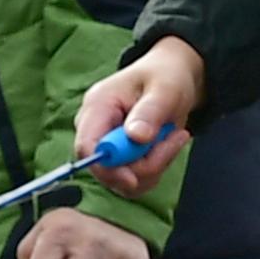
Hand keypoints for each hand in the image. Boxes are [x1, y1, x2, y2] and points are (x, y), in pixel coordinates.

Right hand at [75, 37, 205, 196]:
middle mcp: (95, 129)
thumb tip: (136, 137)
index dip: (106, 167)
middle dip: (144, 165)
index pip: (86, 147)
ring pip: (123, 180)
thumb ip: (150, 112)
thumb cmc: (166, 77)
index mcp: (97, 106)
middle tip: (173, 140)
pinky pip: (134, 181)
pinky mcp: (119, 158)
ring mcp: (106, 145)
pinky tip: (166, 146)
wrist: (172, 78)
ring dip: (155, 165)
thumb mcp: (165, 89)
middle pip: (105, 169)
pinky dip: (155, 169)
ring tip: (172, 137)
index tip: (134, 178)